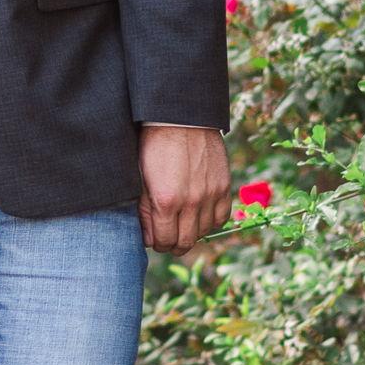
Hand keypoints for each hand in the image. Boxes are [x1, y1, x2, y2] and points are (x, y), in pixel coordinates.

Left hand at [137, 124, 231, 255]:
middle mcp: (191, 202)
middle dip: (173, 245)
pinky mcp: (224, 186)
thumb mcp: (140, 178)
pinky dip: (210, 222)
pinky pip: (222, 217)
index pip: (164, 241)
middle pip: (185, 242)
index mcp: (165, 200)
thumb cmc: (154, 146)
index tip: (155, 240)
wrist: (180, 119)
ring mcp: (210, 194)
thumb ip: (144, 211)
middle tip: (168, 239)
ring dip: (192, 233)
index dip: (157, 244)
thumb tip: (148, 238)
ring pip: (203, 233)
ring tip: (182, 225)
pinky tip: (200, 216)